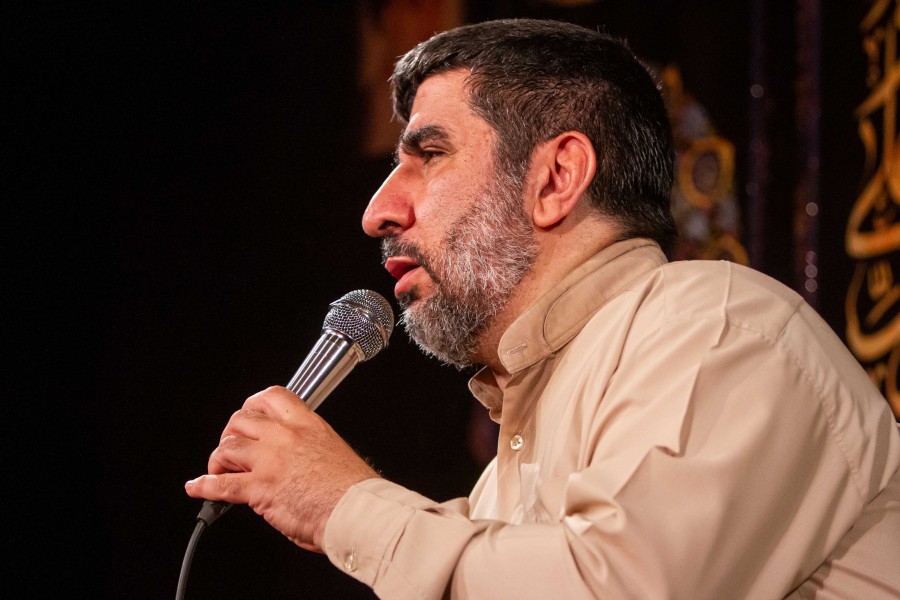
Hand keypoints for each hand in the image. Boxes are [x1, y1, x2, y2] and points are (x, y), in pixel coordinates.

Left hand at [184, 386, 378, 549]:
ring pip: (227, 448)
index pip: (272, 397)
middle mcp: (286, 436)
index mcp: (308, 424)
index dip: (252, 405)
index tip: (248, 416)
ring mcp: (270, 461)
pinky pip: (220, 485)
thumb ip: (309, 449)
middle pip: (241, 420)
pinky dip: (203, 486)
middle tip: (233, 450)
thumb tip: (294, 462)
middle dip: (231, 434)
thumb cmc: (353, 490)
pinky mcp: (259, 488)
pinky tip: (197, 488)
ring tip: (221, 472)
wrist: (357, 512)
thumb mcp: (334, 452)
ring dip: (219, 461)